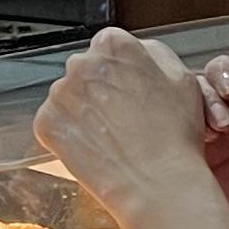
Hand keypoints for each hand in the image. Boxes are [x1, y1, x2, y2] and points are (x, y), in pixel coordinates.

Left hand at [34, 26, 217, 228]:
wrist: (158, 184)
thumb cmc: (174, 136)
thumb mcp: (182, 78)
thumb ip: (153, 53)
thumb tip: (136, 50)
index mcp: (114, 44)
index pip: (108, 49)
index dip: (121, 74)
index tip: (128, 92)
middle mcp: (82, 62)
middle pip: (86, 72)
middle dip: (100, 91)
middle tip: (122, 119)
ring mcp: (60, 94)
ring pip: (69, 98)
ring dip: (83, 113)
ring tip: (112, 138)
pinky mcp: (46, 123)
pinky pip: (54, 124)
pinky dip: (69, 136)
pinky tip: (95, 149)